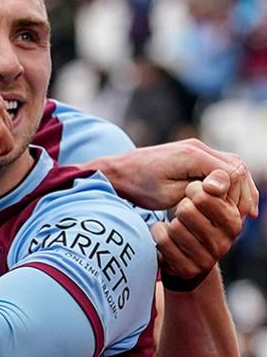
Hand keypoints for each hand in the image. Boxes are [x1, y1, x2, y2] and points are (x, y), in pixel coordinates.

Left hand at [94, 139, 257, 216]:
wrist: (117, 172)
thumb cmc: (139, 186)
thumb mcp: (167, 193)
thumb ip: (197, 191)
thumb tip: (222, 188)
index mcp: (192, 155)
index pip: (231, 173)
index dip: (238, 195)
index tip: (238, 215)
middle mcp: (196, 147)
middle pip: (236, 167)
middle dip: (244, 192)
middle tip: (246, 215)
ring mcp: (194, 149)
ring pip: (232, 165)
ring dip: (239, 188)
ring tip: (244, 211)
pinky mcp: (191, 155)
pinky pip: (220, 166)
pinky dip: (229, 183)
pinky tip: (233, 201)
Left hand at [151, 169, 244, 281]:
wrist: (187, 252)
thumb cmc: (196, 216)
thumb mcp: (208, 200)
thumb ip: (213, 188)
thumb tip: (212, 185)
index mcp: (233, 222)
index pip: (204, 196)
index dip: (192, 190)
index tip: (192, 193)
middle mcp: (224, 244)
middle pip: (186, 210)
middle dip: (180, 207)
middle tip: (184, 212)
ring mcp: (206, 259)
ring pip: (174, 227)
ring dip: (169, 222)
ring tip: (177, 226)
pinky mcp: (188, 269)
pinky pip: (162, 241)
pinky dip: (158, 232)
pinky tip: (165, 235)